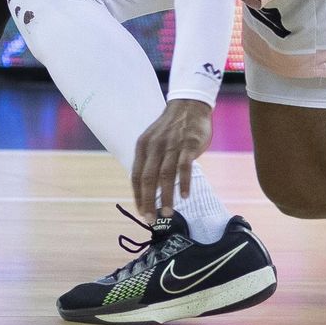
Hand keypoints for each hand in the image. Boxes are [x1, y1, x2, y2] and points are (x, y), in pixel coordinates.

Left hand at [132, 99, 214, 220]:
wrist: (189, 106)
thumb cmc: (171, 128)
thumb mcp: (153, 141)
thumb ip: (150, 161)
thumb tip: (149, 188)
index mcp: (143, 147)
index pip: (136, 176)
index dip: (138, 196)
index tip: (141, 211)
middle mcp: (154, 147)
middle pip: (148, 179)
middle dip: (148, 201)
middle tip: (151, 219)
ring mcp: (172, 145)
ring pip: (165, 176)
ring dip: (166, 197)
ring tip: (167, 213)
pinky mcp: (189, 145)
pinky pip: (184, 167)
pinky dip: (183, 182)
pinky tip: (185, 196)